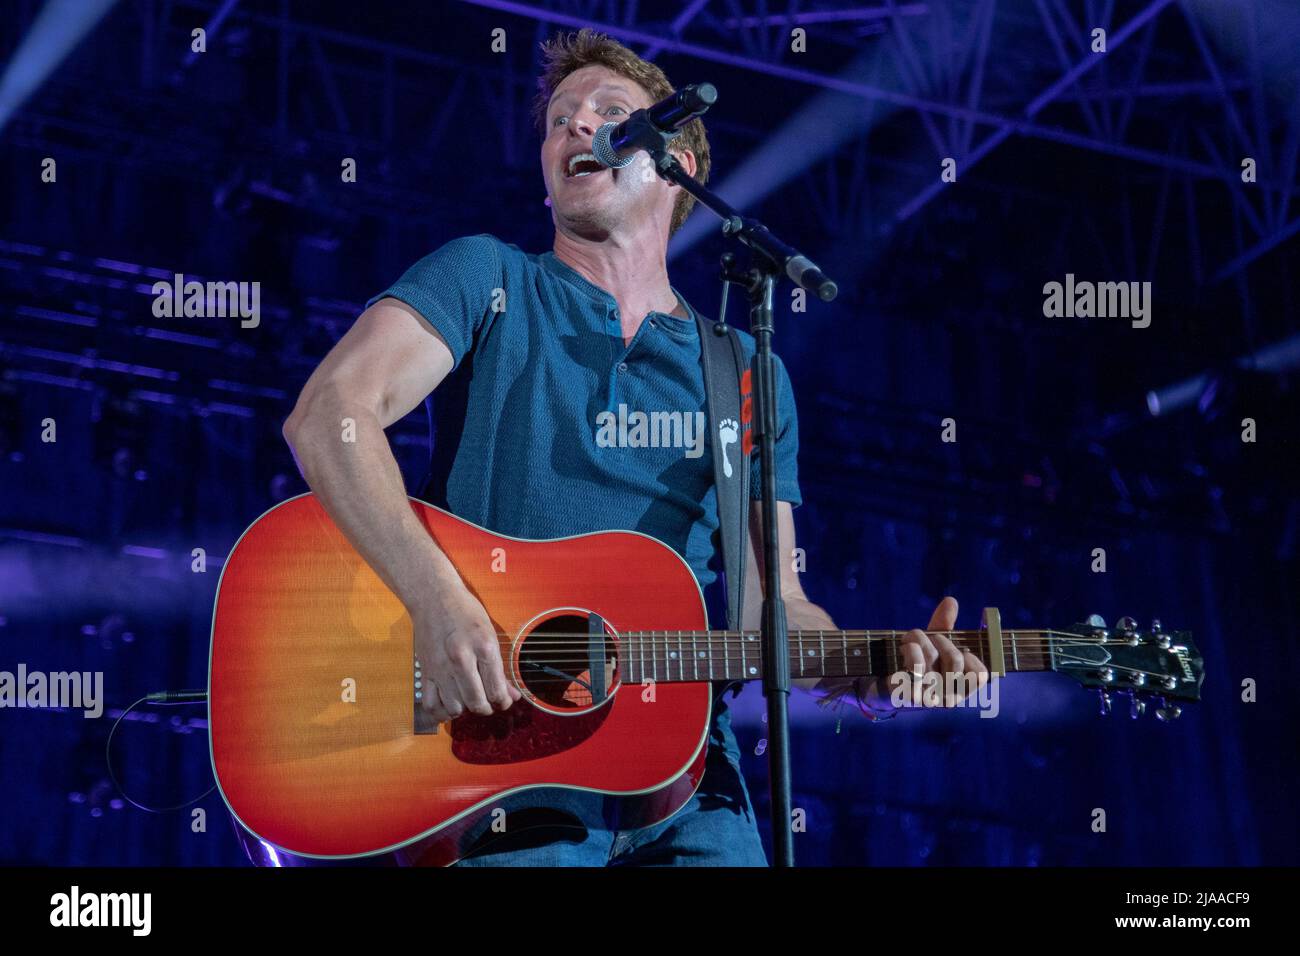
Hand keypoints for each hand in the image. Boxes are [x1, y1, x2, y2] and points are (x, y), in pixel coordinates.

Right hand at [413, 585, 520, 722]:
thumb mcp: (490, 634)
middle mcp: (461, 659)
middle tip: (489, 703)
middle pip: (476, 703)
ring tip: (469, 700)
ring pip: (455, 708)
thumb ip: (499, 668)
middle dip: (487, 708)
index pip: (496, 690)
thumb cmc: (466, 612)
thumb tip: (511, 695)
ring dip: (465, 710)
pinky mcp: (426, 671)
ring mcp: (441, 667)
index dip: (503, 702)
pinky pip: (431, 703)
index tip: (504, 701)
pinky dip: (441, 712)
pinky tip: (450, 705)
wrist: (434, 597)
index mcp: (483, 647)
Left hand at [882, 596, 988, 708]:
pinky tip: (905, 649)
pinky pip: (916, 665)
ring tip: (911, 641)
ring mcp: (931, 699)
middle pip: (954, 658)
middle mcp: (949, 699)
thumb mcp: (933, 642)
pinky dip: (910, 649)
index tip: (958, 650)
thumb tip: (951, 600)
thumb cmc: (916, 662)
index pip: (981, 676)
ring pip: (933, 657)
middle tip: (929, 638)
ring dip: (920, 640)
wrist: (883, 680)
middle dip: (939, 639)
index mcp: (962, 690)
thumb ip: (944, 624)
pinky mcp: (911, 695)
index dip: (970, 656)